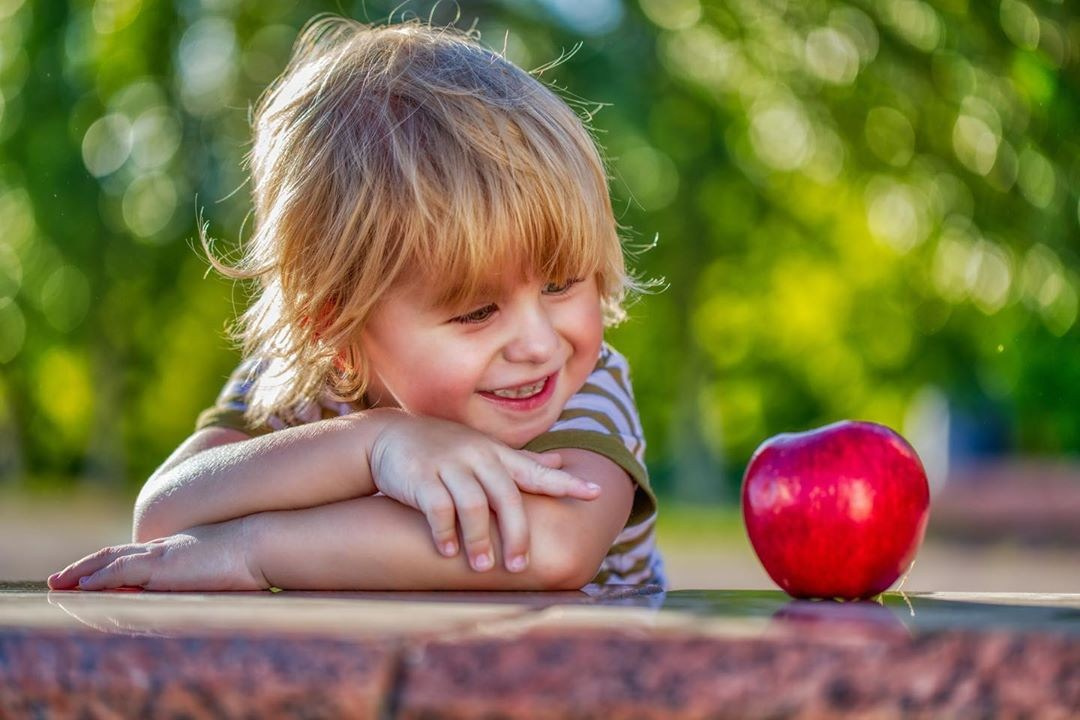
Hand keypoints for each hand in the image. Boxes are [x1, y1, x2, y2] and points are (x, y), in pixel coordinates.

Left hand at [47, 518, 267, 591]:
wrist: (262, 540)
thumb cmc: (255, 553)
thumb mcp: (228, 564)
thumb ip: (212, 571)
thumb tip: (219, 582)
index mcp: (180, 548)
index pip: (137, 554)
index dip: (112, 562)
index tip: (94, 571)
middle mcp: (166, 547)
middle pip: (116, 554)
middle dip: (87, 566)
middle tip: (63, 577)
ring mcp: (163, 553)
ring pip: (111, 562)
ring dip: (83, 572)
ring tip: (60, 583)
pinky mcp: (163, 564)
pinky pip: (121, 571)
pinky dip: (99, 579)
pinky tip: (82, 587)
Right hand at [369, 415, 600, 573]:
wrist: (390, 436)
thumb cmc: (445, 447)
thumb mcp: (484, 448)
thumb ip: (522, 461)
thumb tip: (561, 462)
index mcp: (497, 454)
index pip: (537, 470)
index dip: (566, 483)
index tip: (596, 493)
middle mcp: (478, 457)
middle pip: (507, 497)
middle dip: (516, 534)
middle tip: (519, 567)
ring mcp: (449, 465)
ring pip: (473, 505)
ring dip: (479, 540)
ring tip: (484, 567)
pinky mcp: (421, 477)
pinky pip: (438, 508)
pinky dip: (445, 533)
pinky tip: (449, 553)